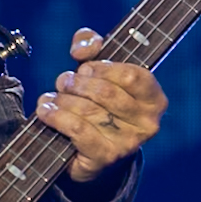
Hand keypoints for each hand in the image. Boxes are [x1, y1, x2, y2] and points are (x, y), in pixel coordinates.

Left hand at [34, 28, 167, 182]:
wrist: (92, 153)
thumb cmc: (99, 104)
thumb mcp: (100, 68)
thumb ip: (92, 44)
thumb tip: (81, 49)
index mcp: (154, 99)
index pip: (131, 76)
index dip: (102, 68)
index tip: (84, 68)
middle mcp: (147, 123)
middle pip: (106, 93)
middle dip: (77, 83)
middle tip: (63, 82)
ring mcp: (128, 143)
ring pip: (88, 110)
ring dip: (63, 100)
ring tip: (52, 98)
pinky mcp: (106, 156)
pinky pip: (78, 130)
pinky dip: (57, 117)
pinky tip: (46, 111)